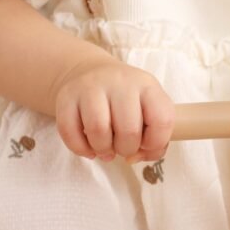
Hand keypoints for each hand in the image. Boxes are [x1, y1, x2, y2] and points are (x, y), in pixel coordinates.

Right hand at [53, 58, 174, 162]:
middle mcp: (121, 82)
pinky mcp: (66, 95)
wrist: (90, 72)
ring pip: (98, 130)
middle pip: (129, 130)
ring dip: (103, 150)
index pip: (162, 120)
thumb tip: (135, 157)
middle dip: (127, 149)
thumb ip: (154, 138)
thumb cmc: (126, 100)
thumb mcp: (149, 108)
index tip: (146, 144)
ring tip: (106, 149)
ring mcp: (91, 86)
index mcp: (148, 86)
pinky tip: (89, 148)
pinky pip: (70, 132)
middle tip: (123, 148)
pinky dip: (81, 148)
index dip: (156, 143)